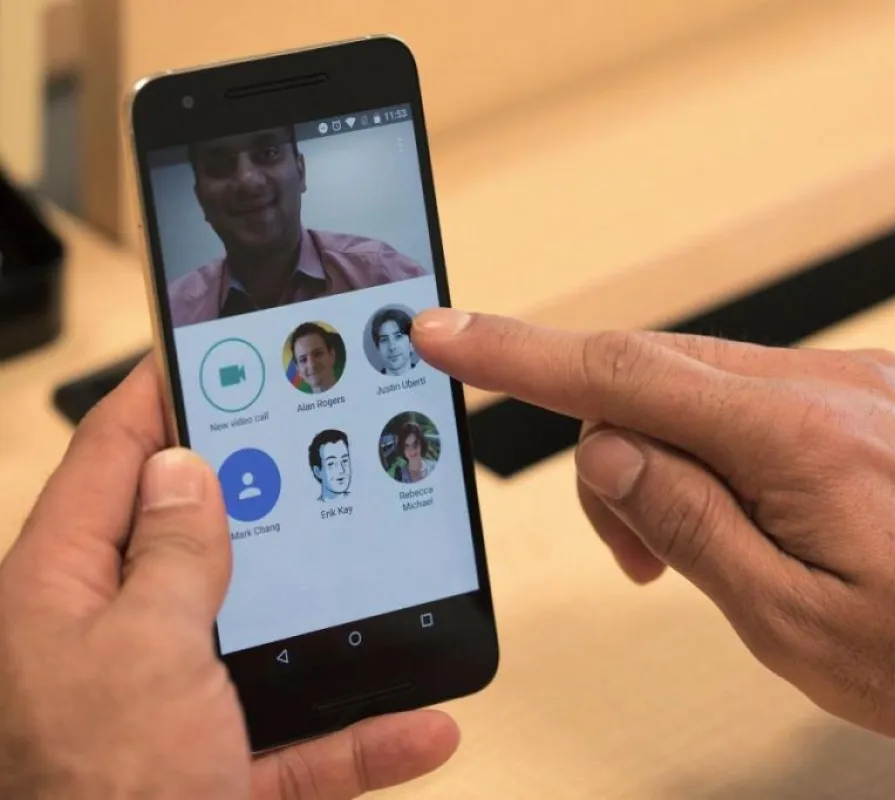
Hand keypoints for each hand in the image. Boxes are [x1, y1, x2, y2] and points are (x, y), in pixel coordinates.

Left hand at [0, 358, 458, 798]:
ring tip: (385, 570)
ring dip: (333, 621)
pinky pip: (297, 743)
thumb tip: (180, 470)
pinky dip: (360, 736)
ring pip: (260, 641)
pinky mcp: (214, 775)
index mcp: (60, 597)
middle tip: (321, 444)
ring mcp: (166, 712)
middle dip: (264, 498)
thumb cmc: (95, 796)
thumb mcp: (139, 652)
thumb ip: (170, 556)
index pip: (109, 461)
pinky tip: (424, 726)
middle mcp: (108, 646)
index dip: (158, 396)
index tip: (208, 349)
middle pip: (196, 543)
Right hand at [413, 310, 894, 799]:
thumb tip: (604, 448)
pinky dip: (731, 444)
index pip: (625, 374)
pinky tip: (759, 510)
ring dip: (678, 455)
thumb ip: (687, 524)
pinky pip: (769, 392)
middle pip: (662, 375)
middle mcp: (837, 385)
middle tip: (635, 555)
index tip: (448, 332)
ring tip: (708, 549)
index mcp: (805, 440)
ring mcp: (869, 381)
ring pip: (714, 384)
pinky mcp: (888, 392)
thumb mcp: (789, 624)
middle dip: (615, 452)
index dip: (520, 352)